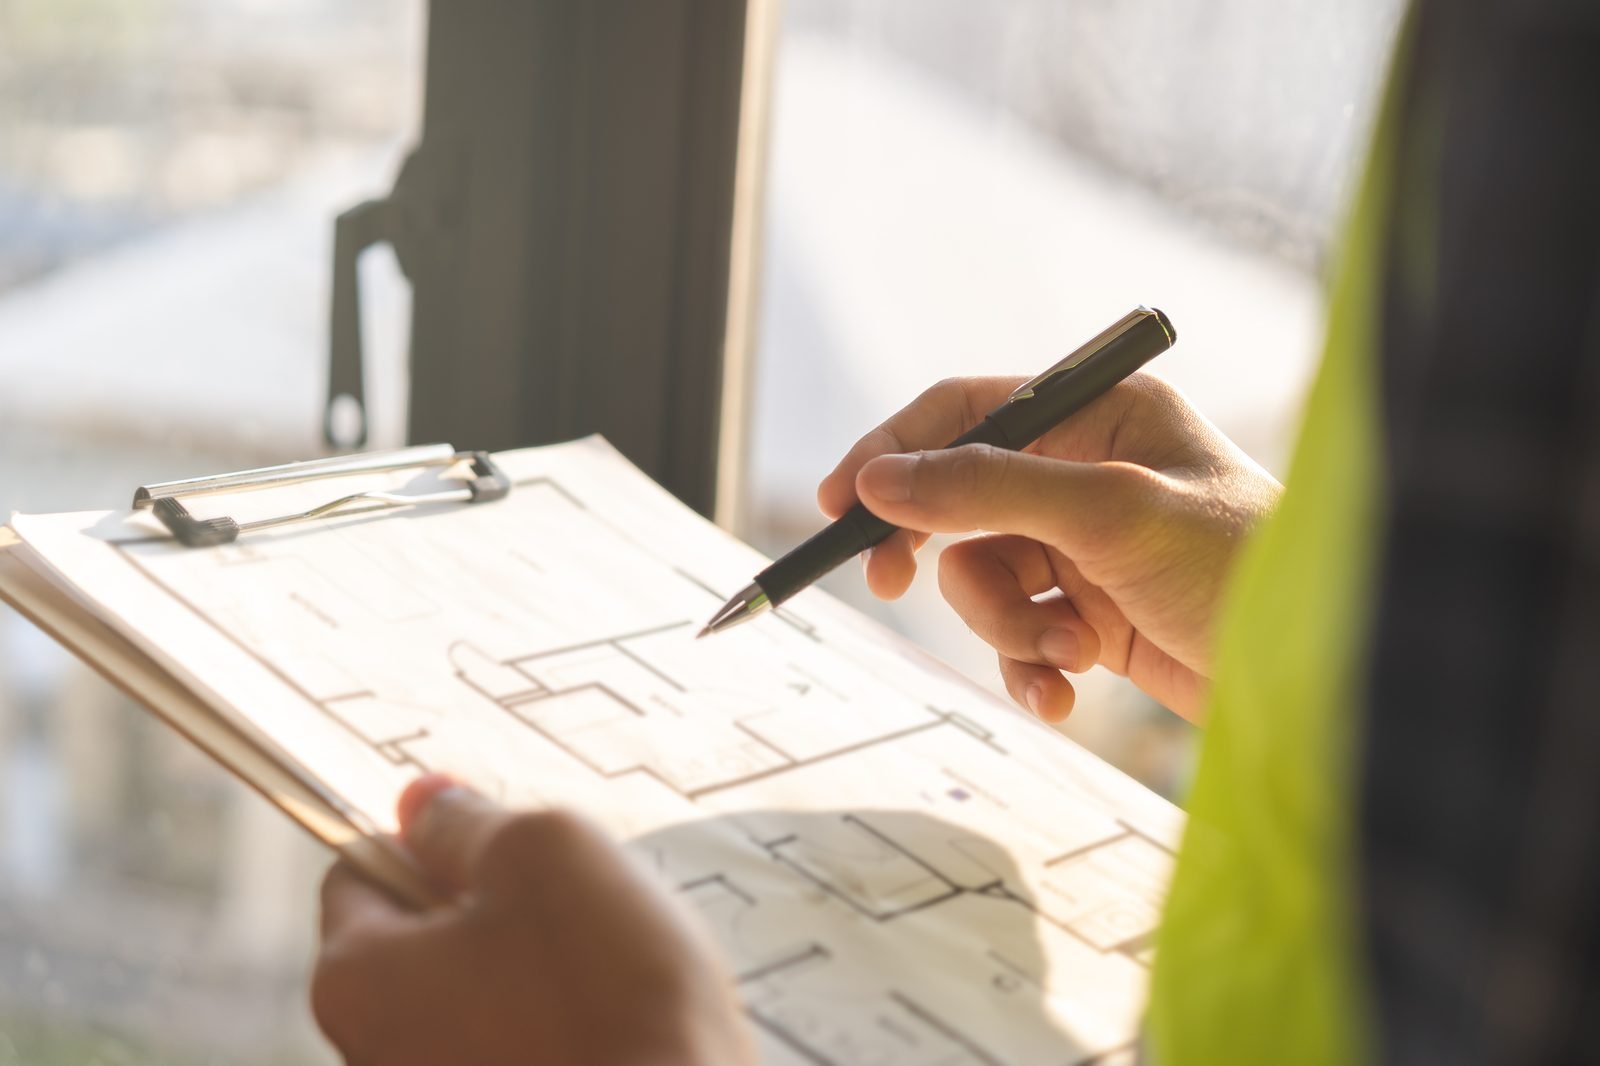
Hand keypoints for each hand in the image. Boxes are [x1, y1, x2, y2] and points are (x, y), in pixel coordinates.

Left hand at [313, 776, 753, 1065]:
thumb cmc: (608, 996)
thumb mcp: (545, 852)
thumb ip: (470, 821)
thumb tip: (425, 804)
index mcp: (356, 977)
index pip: (358, 870)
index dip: (431, 839)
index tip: (498, 839)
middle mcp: (371, 1051)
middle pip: (418, 938)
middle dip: (492, 906)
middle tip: (566, 903)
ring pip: (478, 993)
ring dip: (534, 966)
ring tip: (603, 971)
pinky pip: (520, 1043)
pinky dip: (559, 1024)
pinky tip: (612, 1021)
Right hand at [819, 373, 1279, 721]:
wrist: (1310, 674)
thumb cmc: (1239, 564)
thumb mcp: (1108, 511)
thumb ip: (987, 487)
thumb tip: (880, 478)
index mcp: (1099, 415)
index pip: (970, 412)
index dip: (896, 451)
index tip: (842, 502)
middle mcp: (1087, 471)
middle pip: (962, 501)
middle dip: (935, 551)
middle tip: (885, 583)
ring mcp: (1086, 547)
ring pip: (984, 578)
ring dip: (1008, 625)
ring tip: (1065, 651)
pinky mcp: (1092, 614)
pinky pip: (1019, 632)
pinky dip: (1030, 665)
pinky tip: (1068, 692)